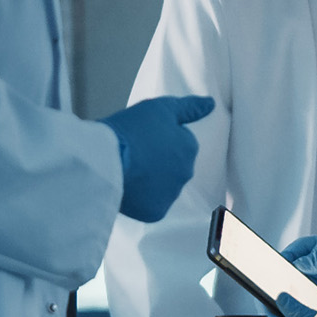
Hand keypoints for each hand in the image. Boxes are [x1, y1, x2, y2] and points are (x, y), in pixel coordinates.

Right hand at [104, 94, 213, 221]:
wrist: (105, 159)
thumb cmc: (131, 130)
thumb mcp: (161, 108)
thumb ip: (190, 107)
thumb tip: (211, 104)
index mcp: (190, 147)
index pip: (179, 142)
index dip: (157, 138)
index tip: (142, 137)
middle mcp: (186, 173)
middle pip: (172, 166)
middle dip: (157, 161)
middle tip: (134, 153)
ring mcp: (171, 195)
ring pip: (161, 187)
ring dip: (149, 180)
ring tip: (128, 170)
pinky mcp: (155, 212)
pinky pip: (149, 205)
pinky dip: (140, 199)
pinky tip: (126, 187)